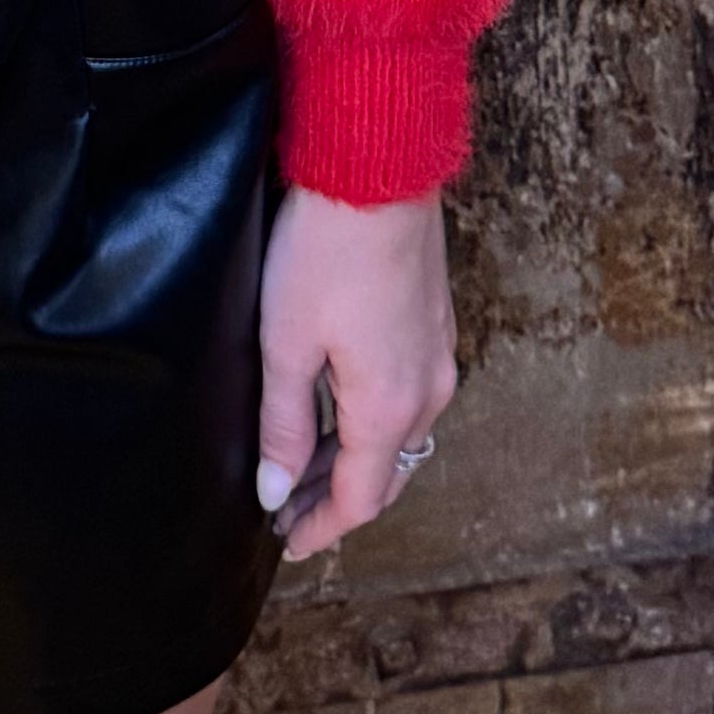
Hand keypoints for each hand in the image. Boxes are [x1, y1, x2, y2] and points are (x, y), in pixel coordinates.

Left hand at [254, 187, 458, 560]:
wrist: (377, 170)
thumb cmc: (326, 251)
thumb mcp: (285, 343)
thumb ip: (283, 424)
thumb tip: (276, 491)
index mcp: (389, 407)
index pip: (361, 498)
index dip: (322, 528)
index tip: (288, 544)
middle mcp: (427, 390)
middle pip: (387, 473)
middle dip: (338, 498)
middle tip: (290, 512)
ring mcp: (437, 354)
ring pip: (402, 435)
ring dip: (357, 458)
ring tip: (305, 464)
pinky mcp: (434, 322)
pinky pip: (411, 396)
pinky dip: (375, 420)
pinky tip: (339, 407)